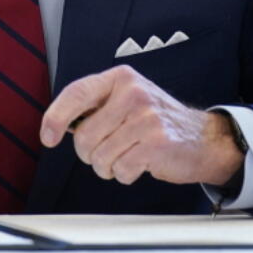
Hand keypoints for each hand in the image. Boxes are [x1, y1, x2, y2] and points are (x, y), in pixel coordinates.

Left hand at [39, 65, 242, 186]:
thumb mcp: (128, 99)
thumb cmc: (157, 121)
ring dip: (109, 166)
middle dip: (90, 153)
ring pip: (100, 157)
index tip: (48, 137)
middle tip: (109, 149)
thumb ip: (97, 105)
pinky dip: (125, 174)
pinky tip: (141, 163)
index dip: (55, 117)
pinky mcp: (157, 143)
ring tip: (128, 155)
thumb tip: (58, 124)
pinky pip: (120, 170)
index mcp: (121, 78)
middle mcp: (133, 93)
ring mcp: (146, 117)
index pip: (76, 93)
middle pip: (85, 136)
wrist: (203, 138)